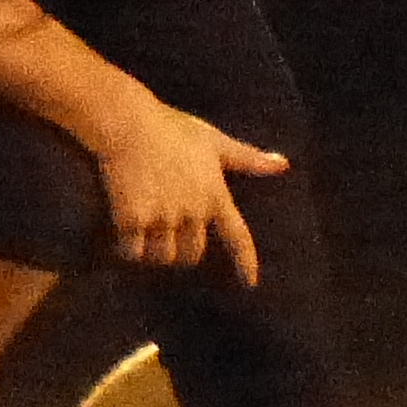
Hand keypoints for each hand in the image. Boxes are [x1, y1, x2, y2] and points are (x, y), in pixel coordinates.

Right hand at [86, 89, 290, 284]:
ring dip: (152, 252)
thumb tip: (284, 164)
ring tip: (141, 233)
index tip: (250, 284)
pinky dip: (127, 249)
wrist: (128, 123)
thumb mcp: (214, 141)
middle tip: (164, 235)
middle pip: (191, 254)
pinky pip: (132, 251)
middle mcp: (193, 210)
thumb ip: (248, 158)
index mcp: (215, 194)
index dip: (245, 261)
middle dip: (179, 250)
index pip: (237, 236)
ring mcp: (164, 217)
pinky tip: (122, 237)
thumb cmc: (171, 128)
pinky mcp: (134, 219)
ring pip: (161, 256)